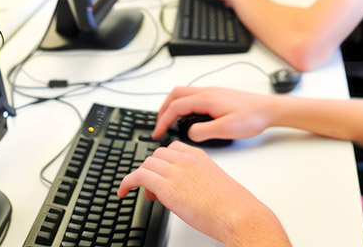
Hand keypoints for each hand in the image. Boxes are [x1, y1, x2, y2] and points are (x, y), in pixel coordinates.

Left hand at [117, 142, 288, 245]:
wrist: (239, 214)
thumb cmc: (233, 205)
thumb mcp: (215, 183)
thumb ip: (198, 179)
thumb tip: (185, 190)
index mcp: (199, 156)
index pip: (172, 148)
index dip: (163, 161)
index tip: (163, 173)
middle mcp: (186, 159)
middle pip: (156, 155)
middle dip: (152, 170)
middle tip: (155, 189)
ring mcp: (175, 171)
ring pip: (146, 164)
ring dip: (142, 178)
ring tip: (148, 195)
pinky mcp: (166, 186)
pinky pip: (137, 176)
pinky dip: (126, 182)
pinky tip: (123, 191)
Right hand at [152, 86, 278, 141]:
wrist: (269, 109)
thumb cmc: (252, 117)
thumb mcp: (226, 130)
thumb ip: (203, 132)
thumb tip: (189, 133)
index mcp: (206, 99)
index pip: (175, 106)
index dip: (163, 120)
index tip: (158, 133)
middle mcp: (207, 92)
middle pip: (175, 94)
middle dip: (163, 109)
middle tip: (159, 125)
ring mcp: (212, 92)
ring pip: (183, 93)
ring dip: (172, 105)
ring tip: (169, 121)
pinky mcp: (217, 96)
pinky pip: (193, 96)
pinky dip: (183, 105)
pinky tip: (188, 117)